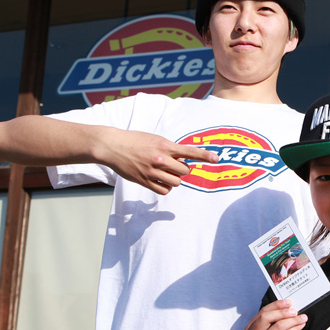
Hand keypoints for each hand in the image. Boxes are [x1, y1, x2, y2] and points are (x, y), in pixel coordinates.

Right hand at [101, 128, 217, 194]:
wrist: (113, 146)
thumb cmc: (136, 141)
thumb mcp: (155, 139)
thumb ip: (170, 149)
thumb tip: (184, 160)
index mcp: (164, 145)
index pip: (189, 151)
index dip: (204, 155)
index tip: (217, 159)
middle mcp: (160, 159)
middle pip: (185, 171)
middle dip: (182, 170)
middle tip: (173, 165)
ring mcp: (152, 171)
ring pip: (176, 182)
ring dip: (174, 179)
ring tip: (165, 172)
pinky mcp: (144, 181)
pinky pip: (164, 190)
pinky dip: (166, 187)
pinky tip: (160, 180)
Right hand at [243, 299, 306, 329]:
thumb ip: (277, 320)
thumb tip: (289, 306)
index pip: (262, 313)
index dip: (276, 306)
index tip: (288, 302)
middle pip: (266, 317)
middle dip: (282, 311)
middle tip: (295, 310)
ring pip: (278, 326)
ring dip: (293, 320)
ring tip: (303, 317)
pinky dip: (295, 327)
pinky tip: (302, 325)